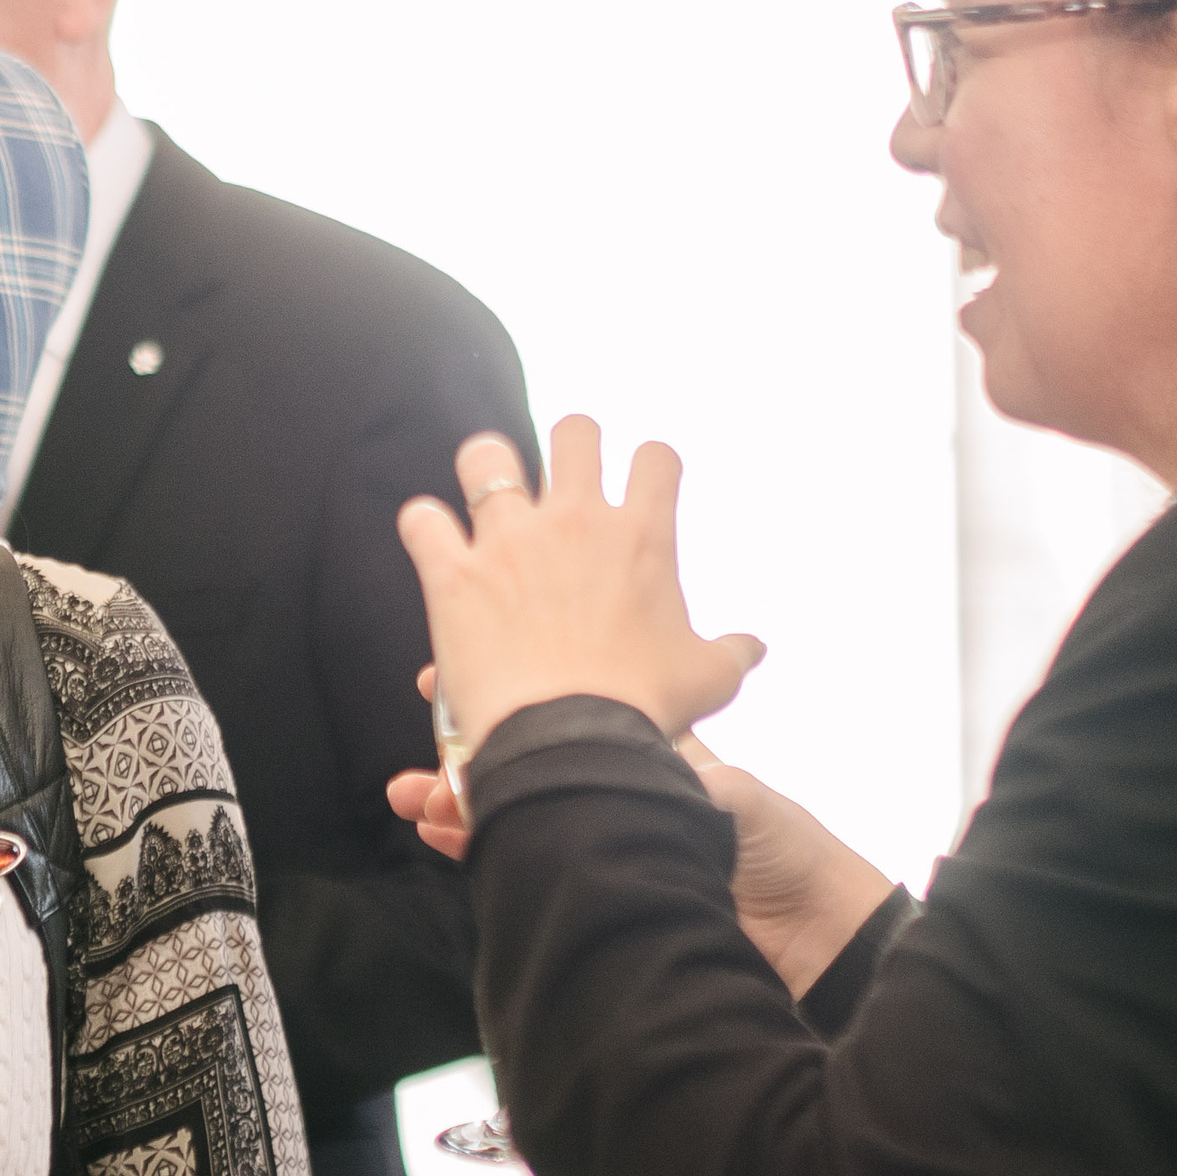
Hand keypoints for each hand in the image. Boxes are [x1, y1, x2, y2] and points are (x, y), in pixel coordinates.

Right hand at [386, 703, 894, 999]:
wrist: (815, 936)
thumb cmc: (789, 854)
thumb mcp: (732, 798)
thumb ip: (673, 777)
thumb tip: (615, 763)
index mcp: (649, 751)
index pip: (569, 707)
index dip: (517, 693)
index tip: (455, 682)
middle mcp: (615, 789)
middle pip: (529, 762)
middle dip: (471, 753)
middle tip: (421, 751)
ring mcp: (599, 839)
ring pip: (517, 813)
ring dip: (463, 803)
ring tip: (414, 798)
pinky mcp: (591, 890)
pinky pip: (524, 865)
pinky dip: (481, 851)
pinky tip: (443, 836)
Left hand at [397, 416, 763, 755]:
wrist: (569, 744)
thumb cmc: (642, 711)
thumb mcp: (707, 680)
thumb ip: (733, 654)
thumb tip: (754, 646)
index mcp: (640, 535)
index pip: (656, 457)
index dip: (650, 464)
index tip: (641, 484)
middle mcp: (575, 520)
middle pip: (573, 431)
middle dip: (570, 444)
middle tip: (564, 477)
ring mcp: (509, 541)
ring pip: (485, 457)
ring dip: (485, 468)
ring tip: (487, 492)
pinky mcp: (453, 574)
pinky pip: (422, 522)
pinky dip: (424, 527)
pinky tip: (432, 543)